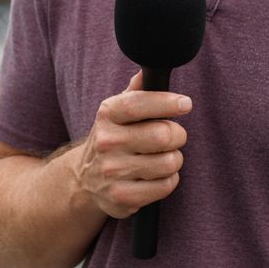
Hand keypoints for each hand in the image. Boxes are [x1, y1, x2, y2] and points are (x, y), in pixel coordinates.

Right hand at [71, 71, 190, 218]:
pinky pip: (165, 186)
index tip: (185, 104)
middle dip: (178, 135)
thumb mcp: (117, 111)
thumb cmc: (113, 138)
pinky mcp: (122, 197)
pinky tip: (157, 176)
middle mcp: (107, 142)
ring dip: (174, 159)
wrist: (84, 180)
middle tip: (174, 136)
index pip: (139, 104)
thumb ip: (136, 91)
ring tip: (163, 157)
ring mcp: (113, 172)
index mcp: (107, 114)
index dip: (167, 102)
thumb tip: (149, 70)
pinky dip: (169, 180)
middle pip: (163, 135)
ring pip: (169, 162)